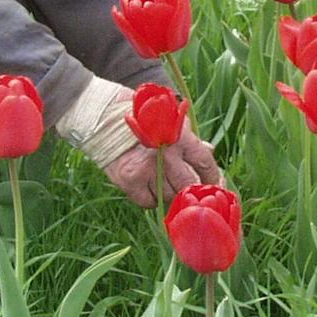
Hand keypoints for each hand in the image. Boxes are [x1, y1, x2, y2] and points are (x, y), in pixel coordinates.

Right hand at [102, 122, 222, 206]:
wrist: (100, 115)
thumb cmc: (137, 114)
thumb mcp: (167, 118)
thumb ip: (188, 137)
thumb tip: (209, 151)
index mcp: (178, 135)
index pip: (204, 162)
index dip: (212, 176)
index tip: (215, 183)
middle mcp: (164, 153)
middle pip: (188, 184)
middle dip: (193, 190)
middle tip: (195, 194)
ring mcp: (146, 169)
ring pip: (169, 195)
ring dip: (172, 194)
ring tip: (167, 185)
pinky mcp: (129, 181)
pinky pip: (149, 202)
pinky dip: (152, 199)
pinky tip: (150, 188)